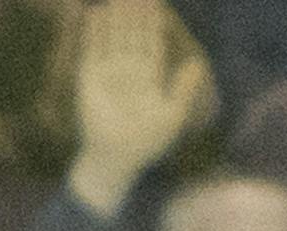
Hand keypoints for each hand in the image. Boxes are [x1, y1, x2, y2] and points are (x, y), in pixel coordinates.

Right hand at [69, 0, 214, 218]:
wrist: (116, 159)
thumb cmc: (145, 143)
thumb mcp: (172, 115)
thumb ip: (184, 88)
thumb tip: (198, 62)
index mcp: (148, 77)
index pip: (151, 42)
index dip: (153, 22)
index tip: (156, 1)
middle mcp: (128, 71)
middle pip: (132, 34)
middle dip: (134, 13)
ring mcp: (107, 73)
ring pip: (113, 38)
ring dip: (115, 17)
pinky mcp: (89, 79)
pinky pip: (91, 51)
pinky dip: (93, 33)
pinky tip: (96, 13)